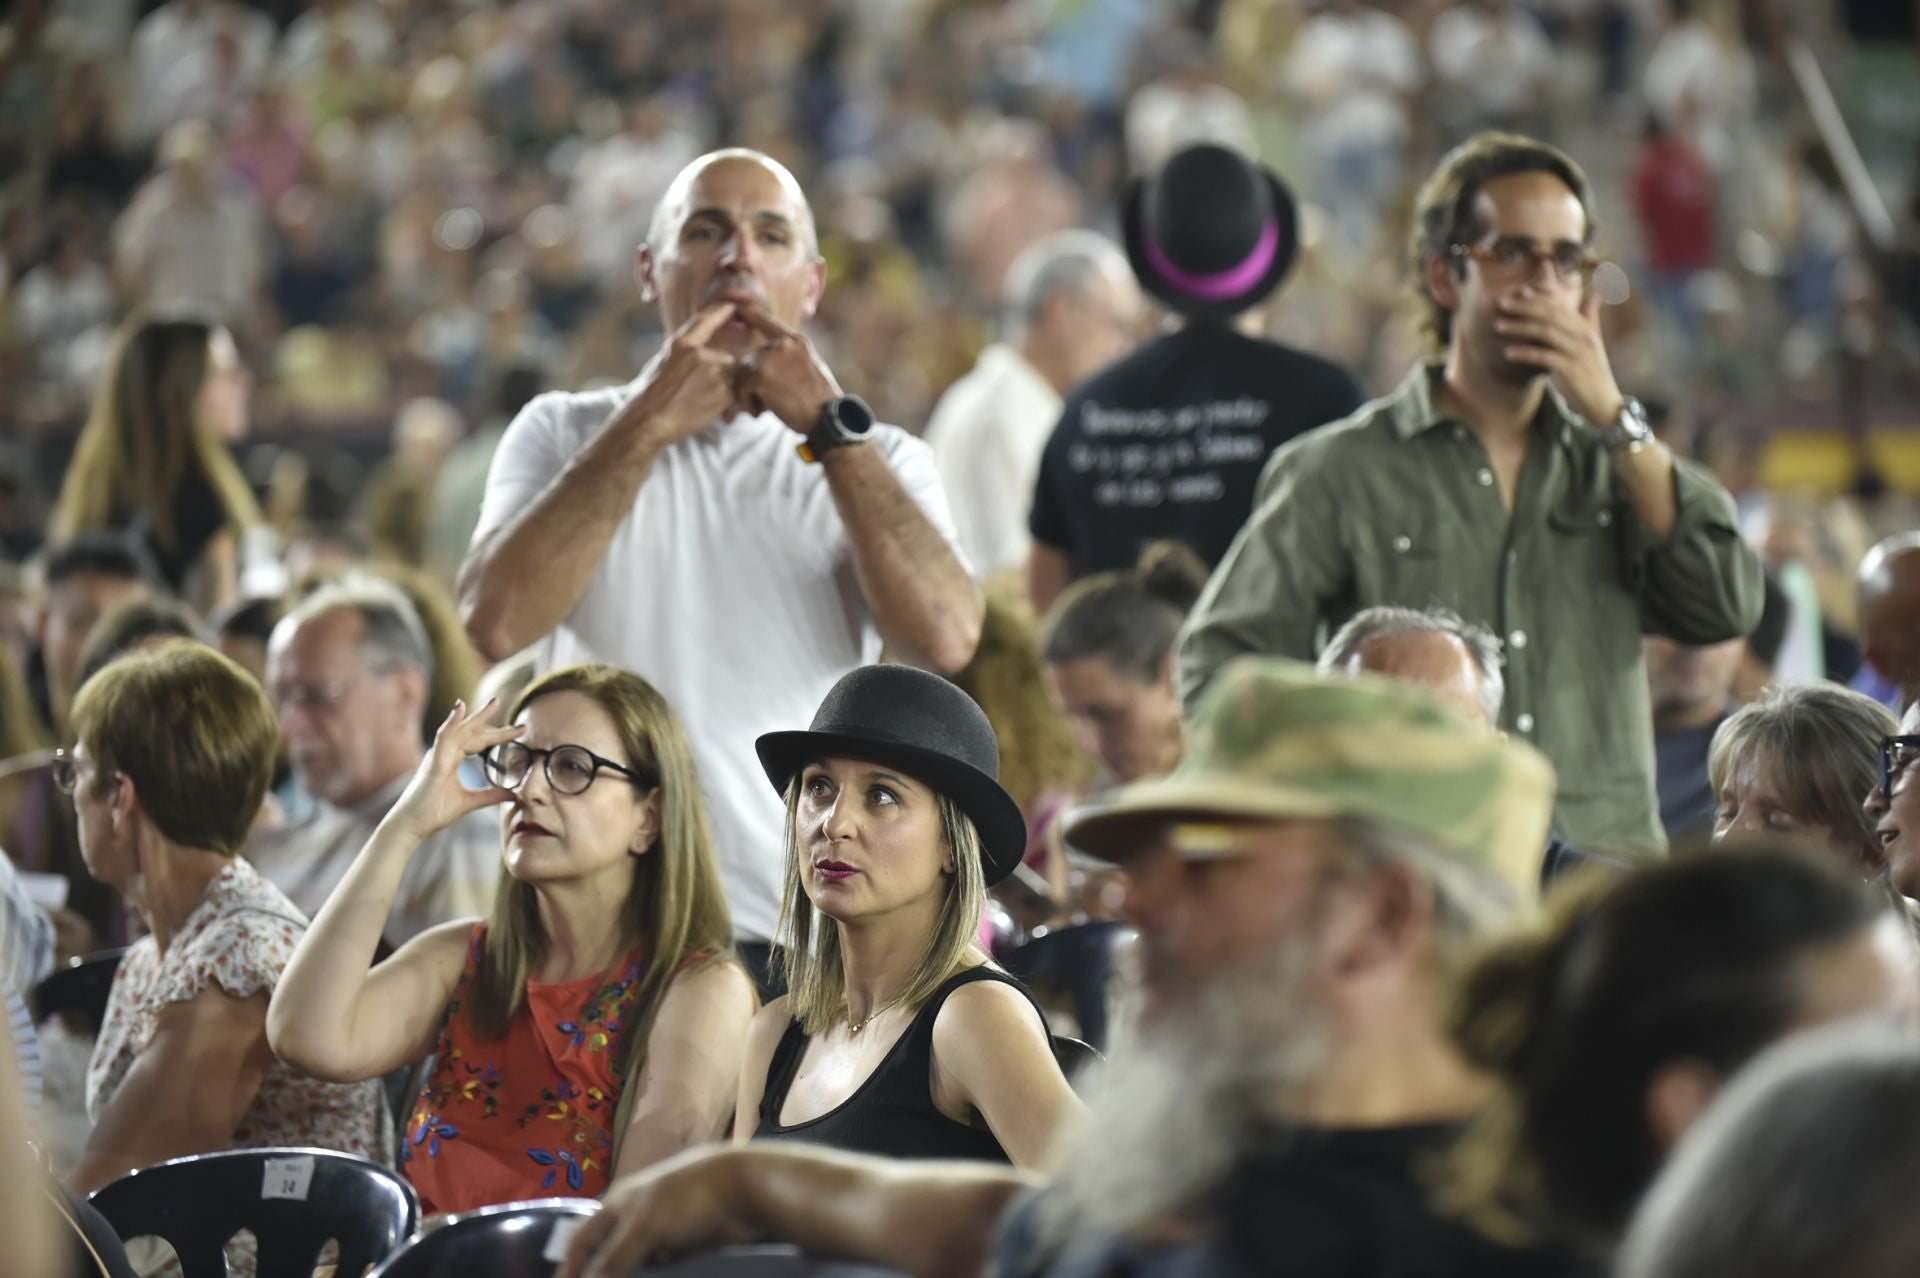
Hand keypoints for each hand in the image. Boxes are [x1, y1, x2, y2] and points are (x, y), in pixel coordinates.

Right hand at [384, 699, 522, 842]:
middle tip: (503, 700)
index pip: (479, 741)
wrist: (411, 826)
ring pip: (460, 730)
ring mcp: (438, 756)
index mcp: (452, 759)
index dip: (498, 735)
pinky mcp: (433, 763)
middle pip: (471, 732)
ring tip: (494, 703)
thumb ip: (491, 796)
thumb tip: (514, 794)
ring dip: (477, 716)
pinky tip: (460, 708)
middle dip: (489, 718)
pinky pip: (443, 738)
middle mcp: (445, 753)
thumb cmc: (433, 812)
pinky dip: (452, 722)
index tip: (520, 730)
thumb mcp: (470, 802)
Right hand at [558, 1150, 755, 1277]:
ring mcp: (660, 1235)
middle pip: (606, 1257)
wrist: (744, 1190)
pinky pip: (661, 1272)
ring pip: (634, 1266)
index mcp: (618, 1206)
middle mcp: (635, 1220)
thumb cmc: (687, 1198)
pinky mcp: (683, 1249)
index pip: (581, 1242)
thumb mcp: (644, 1227)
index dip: (569, 1269)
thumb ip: (614, 1260)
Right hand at [620, 301, 745, 446]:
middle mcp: (700, 353)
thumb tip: (698, 347)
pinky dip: (726, 403)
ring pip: (732, 376)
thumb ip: (684, 351)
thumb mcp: (662, 362)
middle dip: (721, 374)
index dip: (720, 311)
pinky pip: (735, 393)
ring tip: (700, 401)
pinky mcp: (724, 391)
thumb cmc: (650, 396)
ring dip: (724, 388)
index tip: (732, 305)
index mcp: (681, 344)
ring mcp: (714, 371)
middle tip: (699, 392)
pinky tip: (706, 409)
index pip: (706, 320)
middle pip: (726, 357)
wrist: (649, 421)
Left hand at [732, 301, 841, 435]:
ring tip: (769, 406)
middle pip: (749, 359)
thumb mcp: (809, 367)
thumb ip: (789, 357)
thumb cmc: (820, 401)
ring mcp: (770, 357)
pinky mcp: (759, 375)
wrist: (829, 417)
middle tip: (772, 400)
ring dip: (750, 394)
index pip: (769, 322)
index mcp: (796, 341)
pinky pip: (741, 389)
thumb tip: (767, 357)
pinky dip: (749, 404)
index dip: (754, 314)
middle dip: (754, 381)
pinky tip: (765, 411)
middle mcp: (782, 344)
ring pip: (743, 374)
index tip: (741, 304)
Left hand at [1493, 285, 1623, 429]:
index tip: (1520, 292)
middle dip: (1524, 307)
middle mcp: (1583, 336)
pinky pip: (1544, 357)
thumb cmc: (1594, 373)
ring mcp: (1578, 352)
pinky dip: (1525, 353)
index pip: (1561, 305)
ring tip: (1498, 326)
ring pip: (1545, 332)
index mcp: (1585, 328)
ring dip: (1519, 327)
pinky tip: (1508, 353)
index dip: (1540, 295)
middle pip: (1550, 314)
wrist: (1605, 403)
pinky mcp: (1571, 370)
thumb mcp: (1594, 342)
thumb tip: (1595, 294)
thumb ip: (1591, 318)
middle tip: (1501, 303)